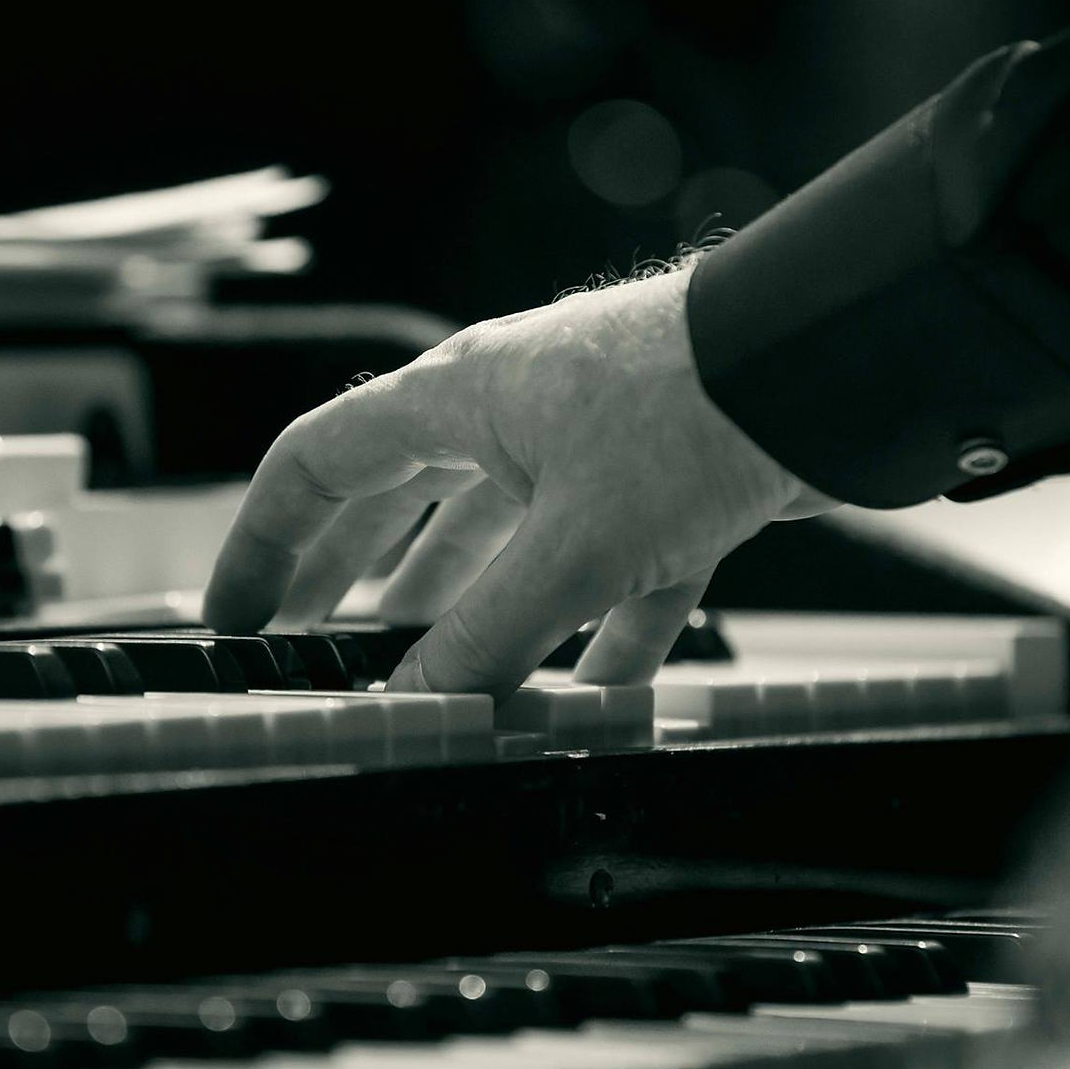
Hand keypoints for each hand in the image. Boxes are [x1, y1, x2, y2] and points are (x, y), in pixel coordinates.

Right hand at [203, 266, 834, 696]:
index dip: (265, 542)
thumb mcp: (574, 543)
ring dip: (472, 612)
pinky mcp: (666, 482)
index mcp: (458, 398)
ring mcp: (591, 446)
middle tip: (315, 645)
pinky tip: (598, 700)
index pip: (319, 464)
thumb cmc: (693, 409)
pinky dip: (597, 635)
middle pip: (401, 501)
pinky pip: (611, 571)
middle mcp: (512, 415)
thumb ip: (488, 634)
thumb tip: (420, 706)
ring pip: (505, 539)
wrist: (831, 363)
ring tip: (439, 678)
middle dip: (353, 580)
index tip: (238, 613)